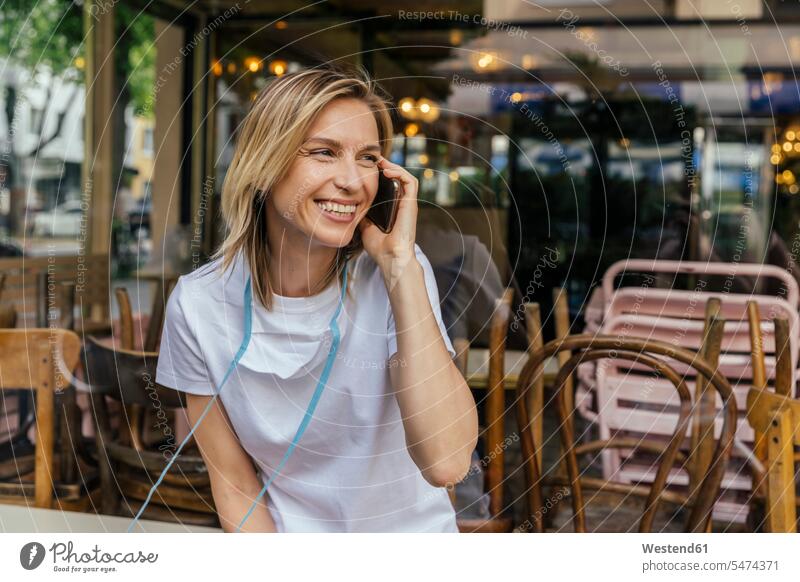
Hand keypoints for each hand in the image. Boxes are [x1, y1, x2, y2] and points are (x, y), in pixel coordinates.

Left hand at [358, 156, 418, 287]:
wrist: (390, 258)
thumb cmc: (380, 247)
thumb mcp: (365, 227)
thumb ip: (363, 216)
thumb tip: (351, 208)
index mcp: (393, 208)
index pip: (390, 185)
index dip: (381, 174)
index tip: (368, 168)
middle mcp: (402, 204)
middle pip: (398, 178)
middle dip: (386, 166)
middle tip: (373, 160)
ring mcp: (408, 203)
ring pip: (405, 177)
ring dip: (393, 167)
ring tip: (380, 162)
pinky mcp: (411, 204)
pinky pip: (410, 182)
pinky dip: (400, 173)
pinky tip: (386, 171)